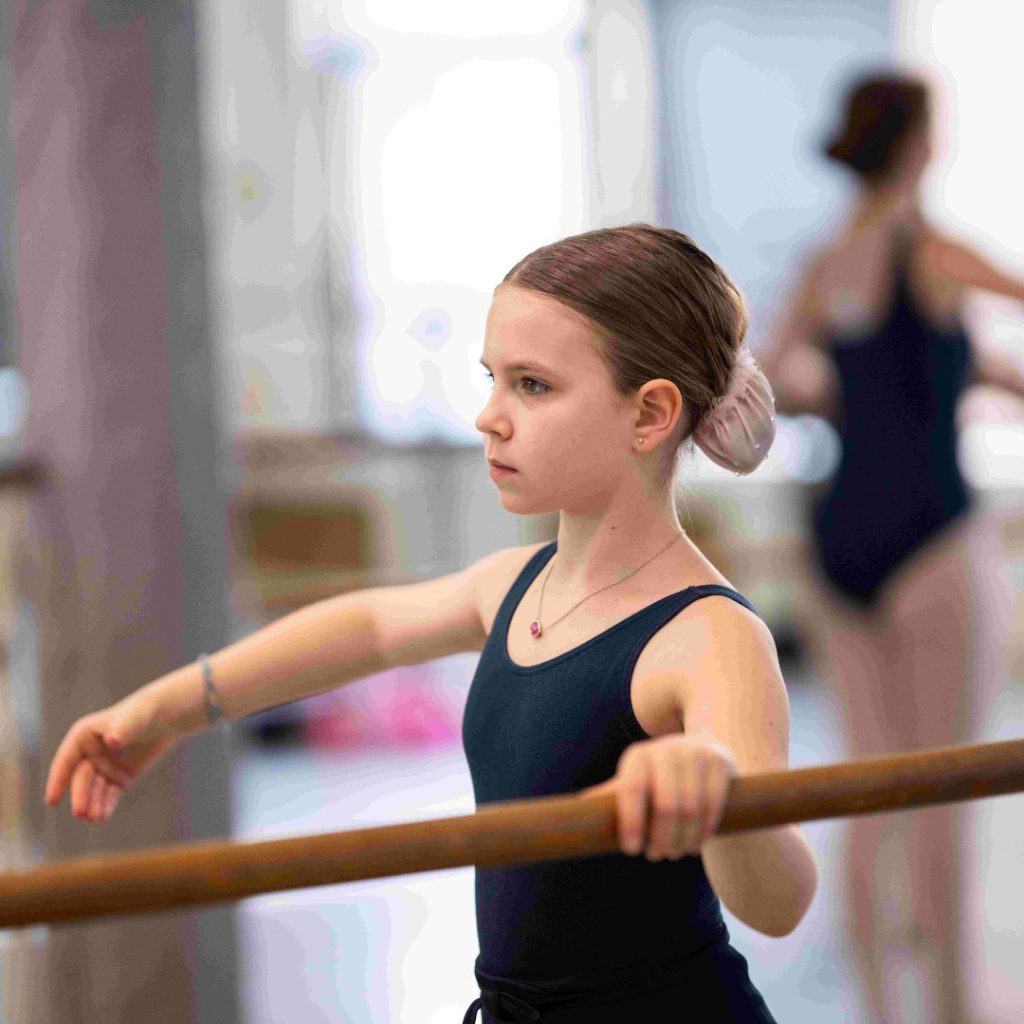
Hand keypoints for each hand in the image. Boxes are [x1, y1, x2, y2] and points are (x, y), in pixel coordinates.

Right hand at [44, 692, 179, 822]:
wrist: (168, 716)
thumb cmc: (145, 712)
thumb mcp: (134, 719)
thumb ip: (122, 729)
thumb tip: (112, 742)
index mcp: (83, 736)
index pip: (66, 760)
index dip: (58, 780)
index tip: (52, 800)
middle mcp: (90, 753)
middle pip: (81, 778)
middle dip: (80, 795)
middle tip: (81, 813)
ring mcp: (105, 767)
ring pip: (94, 790)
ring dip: (92, 804)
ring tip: (95, 818)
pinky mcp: (120, 777)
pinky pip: (110, 794)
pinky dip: (106, 805)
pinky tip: (103, 816)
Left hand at [585, 734, 736, 860]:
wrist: (701, 752)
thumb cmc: (658, 777)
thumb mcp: (635, 781)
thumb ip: (611, 794)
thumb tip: (578, 806)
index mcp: (638, 756)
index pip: (632, 789)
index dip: (630, 821)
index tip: (631, 850)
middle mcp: (666, 749)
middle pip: (666, 805)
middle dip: (661, 838)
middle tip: (657, 856)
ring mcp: (696, 754)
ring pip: (692, 809)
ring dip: (684, 840)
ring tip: (676, 852)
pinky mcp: (720, 762)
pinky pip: (714, 804)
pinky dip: (704, 830)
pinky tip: (697, 843)